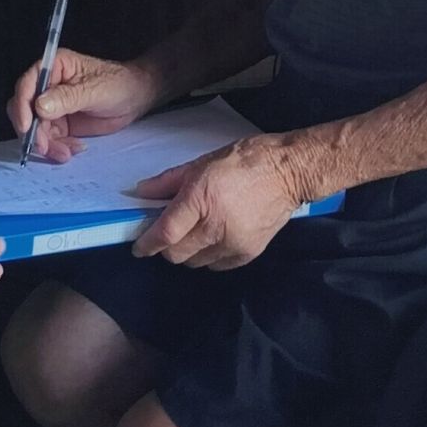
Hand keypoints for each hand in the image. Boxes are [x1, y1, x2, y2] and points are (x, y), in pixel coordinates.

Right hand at [5, 49, 160, 161]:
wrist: (137, 97)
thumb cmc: (119, 84)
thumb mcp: (94, 90)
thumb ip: (67, 98)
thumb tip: (39, 106)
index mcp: (54, 67)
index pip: (27, 84)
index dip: (22, 105)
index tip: (27, 127)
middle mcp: (48, 86)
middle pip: (24, 108)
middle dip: (32, 130)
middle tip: (44, 147)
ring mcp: (52, 106)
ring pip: (35, 128)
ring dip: (46, 144)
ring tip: (65, 153)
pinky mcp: (60, 123)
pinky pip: (49, 138)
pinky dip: (57, 148)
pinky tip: (72, 150)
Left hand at [130, 132, 311, 268]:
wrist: (287, 172)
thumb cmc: (244, 161)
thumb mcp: (201, 163)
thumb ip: (168, 182)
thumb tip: (142, 192)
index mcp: (201, 199)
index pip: (165, 234)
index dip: (147, 244)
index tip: (139, 247)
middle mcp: (216, 227)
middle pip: (176, 254)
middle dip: (166, 247)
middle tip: (169, 232)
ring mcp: (233, 243)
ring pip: (195, 263)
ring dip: (187, 252)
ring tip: (195, 231)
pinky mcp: (248, 253)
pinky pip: (216, 265)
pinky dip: (208, 256)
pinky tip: (213, 237)